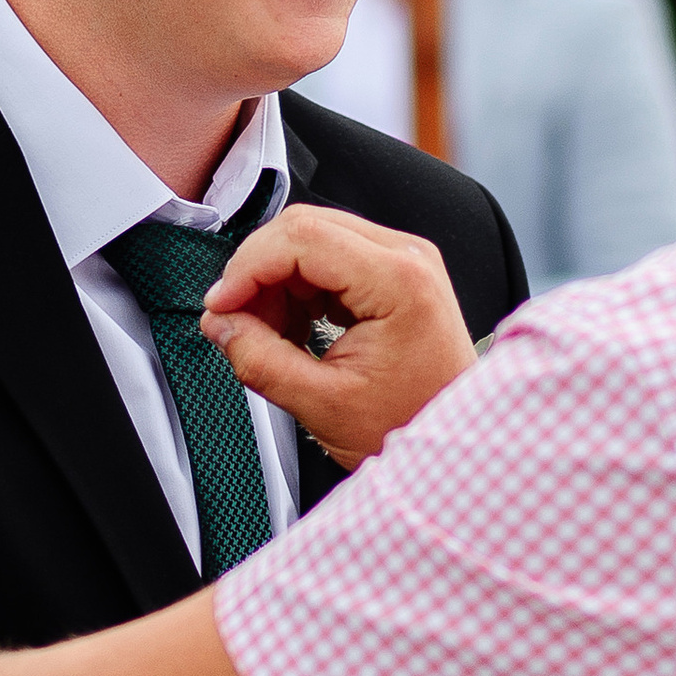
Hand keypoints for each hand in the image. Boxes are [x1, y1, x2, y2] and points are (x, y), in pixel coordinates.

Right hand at [200, 203, 478, 466]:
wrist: (456, 447)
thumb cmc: (409, 425)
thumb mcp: (322, 404)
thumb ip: (260, 360)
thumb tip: (219, 324)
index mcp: (399, 279)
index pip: (302, 237)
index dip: (247, 267)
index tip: (219, 306)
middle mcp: (407, 255)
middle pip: (306, 229)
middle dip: (258, 273)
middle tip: (236, 322)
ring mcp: (404, 260)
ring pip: (313, 240)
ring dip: (277, 283)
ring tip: (268, 336)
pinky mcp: (397, 273)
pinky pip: (331, 258)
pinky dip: (299, 289)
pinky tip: (294, 331)